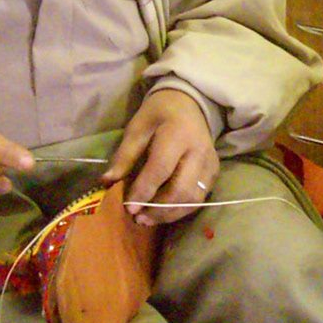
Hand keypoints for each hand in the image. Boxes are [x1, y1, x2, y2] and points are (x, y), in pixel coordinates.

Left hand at [101, 88, 218, 225]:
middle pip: (181, 190)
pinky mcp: (214, 172)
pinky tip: (163, 213)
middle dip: (158, 209)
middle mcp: (199, 151)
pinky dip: (181, 210)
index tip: (128, 207)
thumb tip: (107, 182)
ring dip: (170, 214)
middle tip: (138, 219)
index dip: (144, 191)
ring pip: (193, 199)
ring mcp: (210, 163)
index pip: (161, 169)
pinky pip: (199, 199)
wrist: (189, 103)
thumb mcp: (137, 128)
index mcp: (178, 135)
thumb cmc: (159, 113)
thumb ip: (125, 155)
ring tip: (148, 219)